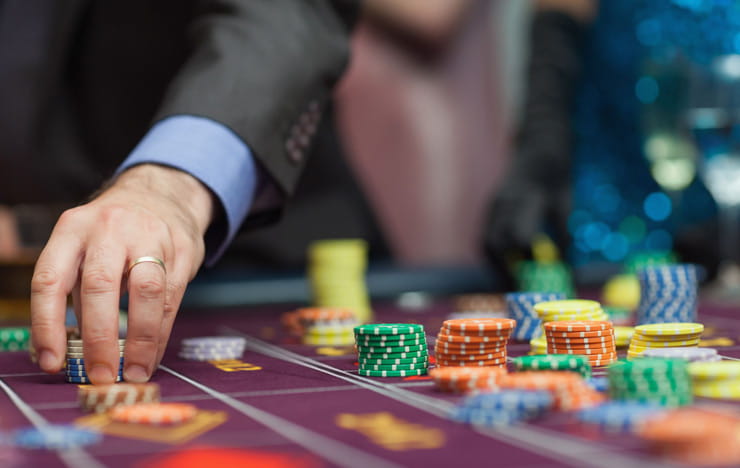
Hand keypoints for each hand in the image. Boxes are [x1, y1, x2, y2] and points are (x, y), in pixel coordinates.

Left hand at [31, 164, 213, 383]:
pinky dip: (161, 332)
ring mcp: (150, 236)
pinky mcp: (181, 249)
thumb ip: (75, 288)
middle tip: (100, 373)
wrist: (162, 194)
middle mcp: (109, 228)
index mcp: (72, 228)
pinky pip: (171, 297)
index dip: (47, 325)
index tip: (52, 362)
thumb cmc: (113, 233)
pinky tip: (152, 354)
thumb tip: (67, 349)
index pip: (50, 280)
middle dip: (100, 337)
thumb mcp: (83, 245)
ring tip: (134, 371)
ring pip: (145, 292)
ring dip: (140, 339)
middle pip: (100, 286)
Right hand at [483, 178, 570, 287]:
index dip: (527, 260)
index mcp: (525, 198)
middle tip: (518, 289)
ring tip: (509, 283)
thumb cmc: (555, 175)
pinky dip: (493, 256)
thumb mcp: (565, 202)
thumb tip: (564, 266)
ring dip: (495, 265)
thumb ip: (562, 232)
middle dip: (505, 269)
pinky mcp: (489, 209)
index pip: (520, 236)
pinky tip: (504, 268)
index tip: (537, 276)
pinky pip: (485, 237)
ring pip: (487, 242)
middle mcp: (504, 202)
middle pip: (496, 243)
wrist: (536, 147)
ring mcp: (493, 205)